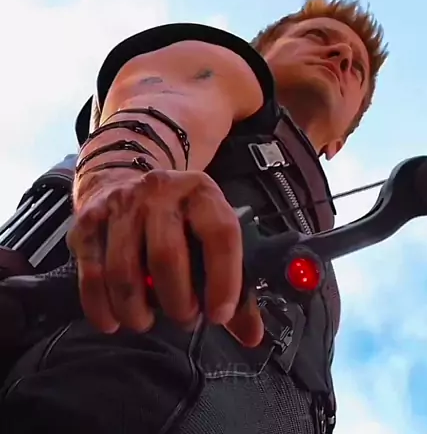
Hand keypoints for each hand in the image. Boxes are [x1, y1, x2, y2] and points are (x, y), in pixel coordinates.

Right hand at [67, 169, 263, 346]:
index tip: (219, 316)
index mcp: (201, 193)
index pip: (220, 233)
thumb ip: (236, 284)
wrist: (124, 179)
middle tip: (184, 318)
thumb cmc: (176, 217)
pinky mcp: (87, 222)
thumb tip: (251, 334)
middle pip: (166, 255)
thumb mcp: (210, 233)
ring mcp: (120, 204)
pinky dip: (102, 307)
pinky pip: (91, 274)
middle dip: (177, 302)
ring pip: (124, 269)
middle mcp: (160, 192)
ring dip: (137, 310)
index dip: (224, 280)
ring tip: (148, 320)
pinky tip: (114, 321)